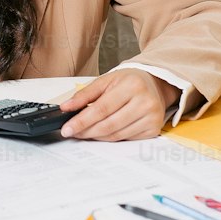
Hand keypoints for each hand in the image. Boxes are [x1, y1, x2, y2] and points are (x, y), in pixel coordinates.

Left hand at [57, 69, 176, 141]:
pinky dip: (110, 137)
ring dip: (96, 136)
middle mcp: (145, 102)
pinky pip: (125, 138)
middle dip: (86, 131)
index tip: (67, 128)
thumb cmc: (129, 81)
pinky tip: (102, 132)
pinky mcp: (153, 129)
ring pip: (116, 135)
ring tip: (84, 132)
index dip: (82, 121)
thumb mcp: (105, 80)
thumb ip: (84, 94)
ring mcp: (151, 117)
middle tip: (72, 132)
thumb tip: (66, 107)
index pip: (101, 109)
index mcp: (132, 86)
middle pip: (108, 125)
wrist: (154, 84)